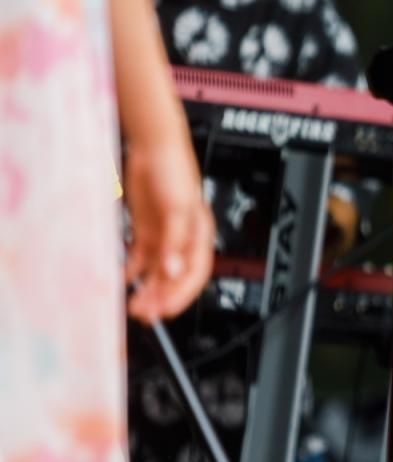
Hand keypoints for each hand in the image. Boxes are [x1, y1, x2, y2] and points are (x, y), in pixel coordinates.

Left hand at [123, 136, 211, 323]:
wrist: (153, 147)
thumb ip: (175, 241)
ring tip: (133, 304)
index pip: (195, 274)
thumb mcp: (178, 208)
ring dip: (147, 288)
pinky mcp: (146, 230)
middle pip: (174, 277)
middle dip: (161, 297)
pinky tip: (123, 280)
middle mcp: (183, 240)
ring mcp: (164, 236)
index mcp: (200, 236)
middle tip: (144, 313)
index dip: (182, 295)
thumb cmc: (175, 171)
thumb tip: (172, 271)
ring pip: (157, 271)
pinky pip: (140, 258)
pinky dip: (132, 271)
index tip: (165, 310)